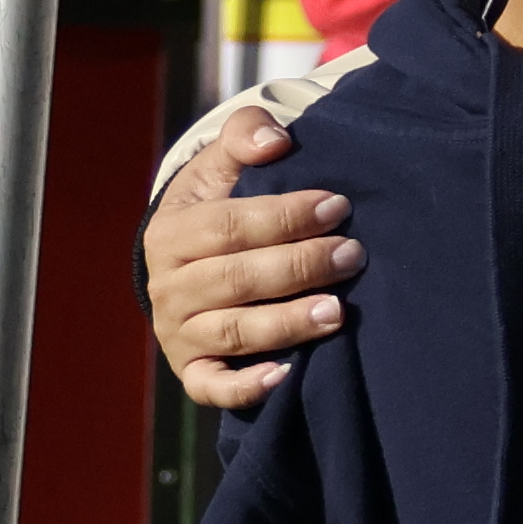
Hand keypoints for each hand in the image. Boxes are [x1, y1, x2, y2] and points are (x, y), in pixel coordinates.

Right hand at [149, 100, 357, 409]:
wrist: (186, 265)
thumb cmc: (217, 208)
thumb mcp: (220, 165)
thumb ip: (244, 136)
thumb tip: (274, 141)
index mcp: (171, 234)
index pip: (228, 226)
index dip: (283, 216)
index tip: (337, 206)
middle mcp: (169, 288)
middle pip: (235, 280)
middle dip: (297, 267)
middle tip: (353, 255)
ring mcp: (179, 334)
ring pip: (232, 332)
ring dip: (286, 323)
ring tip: (338, 311)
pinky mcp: (193, 372)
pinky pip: (214, 387)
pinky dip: (246, 387)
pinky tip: (287, 375)